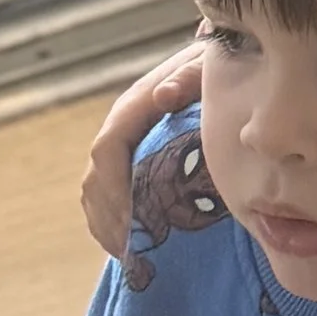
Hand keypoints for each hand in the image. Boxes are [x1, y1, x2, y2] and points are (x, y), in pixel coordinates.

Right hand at [82, 46, 207, 255]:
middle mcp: (122, 127)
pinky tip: (128, 246)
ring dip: (107, 225)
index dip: (114, 185)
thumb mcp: (208, 66)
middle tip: (131, 247)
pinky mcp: (132, 162)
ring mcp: (125, 146)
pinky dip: (111, 223)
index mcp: (135, 105)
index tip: (131, 218)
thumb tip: (161, 96)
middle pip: (96, 177)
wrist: (221, 62)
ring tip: (128, 253)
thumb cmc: (218, 65)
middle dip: (110, 215)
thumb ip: (188, 78)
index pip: (108, 147)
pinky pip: (107, 197)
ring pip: (95, 192)